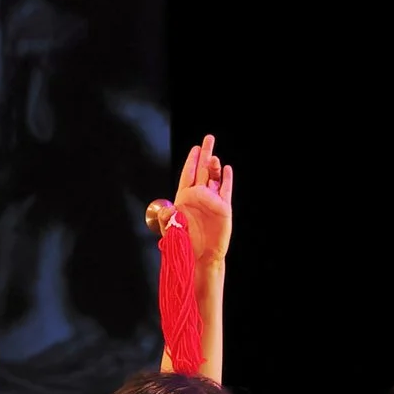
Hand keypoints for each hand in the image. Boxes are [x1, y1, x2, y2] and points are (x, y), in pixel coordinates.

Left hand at [168, 134, 233, 262]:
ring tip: (214, 157)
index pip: (188, 174)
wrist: (200, 256)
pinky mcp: (223, 208)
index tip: (195, 148)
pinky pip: (225, 190)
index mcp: (184, 198)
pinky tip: (226, 169)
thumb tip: (167, 210)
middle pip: (202, 170)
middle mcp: (199, 196)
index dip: (191, 161)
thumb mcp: (172, 230)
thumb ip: (168, 219)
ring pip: (213, 178)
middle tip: (209, 138)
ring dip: (214, 166)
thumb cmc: (184, 244)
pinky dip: (226, 179)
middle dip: (205, 154)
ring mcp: (212, 201)